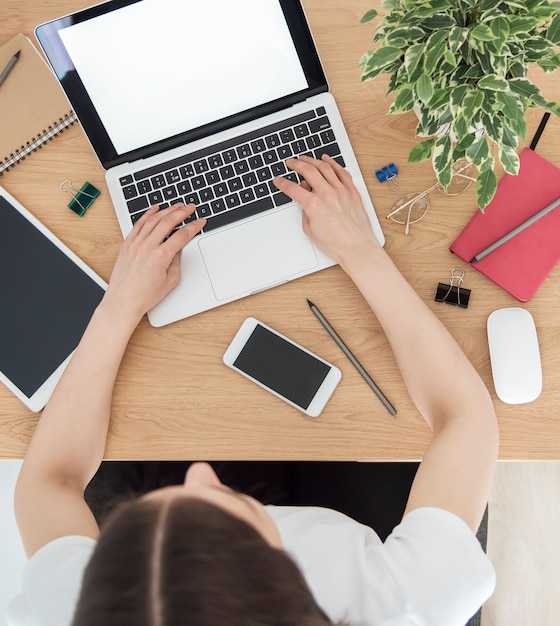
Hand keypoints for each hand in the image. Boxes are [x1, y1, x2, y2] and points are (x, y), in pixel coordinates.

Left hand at [102, 203, 204, 321]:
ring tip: (176, 205)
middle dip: (182, 212)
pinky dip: (148, 214)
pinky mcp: (127, 244)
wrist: (123, 301)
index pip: (182, 235)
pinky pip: (139, 224)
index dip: (194, 226)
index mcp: (161, 257)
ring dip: (167, 210)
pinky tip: (155, 209)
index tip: (200, 221)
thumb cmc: (144, 295)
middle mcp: (147, 247)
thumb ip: (176, 262)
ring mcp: (136, 244)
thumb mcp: (170, 281)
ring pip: (153, 219)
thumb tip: (177, 249)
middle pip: (168, 222)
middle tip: (190, 207)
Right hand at [273, 155, 379, 268]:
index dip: (282, 183)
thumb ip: (304, 212)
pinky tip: (326, 159)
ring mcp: (341, 190)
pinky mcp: (352, 191)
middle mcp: (327, 194)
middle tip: (290, 162)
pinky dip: (332, 163)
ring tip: (305, 159)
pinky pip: (341, 171)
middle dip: (296, 164)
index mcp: (314, 205)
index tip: (278, 180)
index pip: (292, 188)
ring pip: (324, 167)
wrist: (357, 248)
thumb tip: (303, 201)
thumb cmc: (336, 244)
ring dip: (312, 160)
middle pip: (308, 170)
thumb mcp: (310, 231)